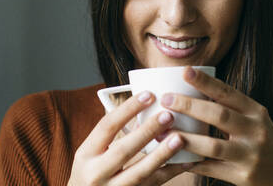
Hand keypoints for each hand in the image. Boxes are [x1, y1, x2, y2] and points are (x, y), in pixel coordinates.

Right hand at [68, 91, 190, 185]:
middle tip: (168, 115)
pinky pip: (153, 185)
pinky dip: (171, 172)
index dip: (128, 109)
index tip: (148, 95)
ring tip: (180, 138)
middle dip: (147, 132)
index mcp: (85, 155)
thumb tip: (148, 109)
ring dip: (162, 155)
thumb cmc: (94, 172)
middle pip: (123, 150)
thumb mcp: (94, 154)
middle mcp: (95, 174)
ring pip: (140, 173)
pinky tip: (186, 162)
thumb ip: (115, 136)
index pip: (107, 126)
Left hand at [160, 67, 272, 185]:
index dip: (206, 82)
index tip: (185, 71)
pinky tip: (174, 158)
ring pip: (213, 145)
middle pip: (219, 114)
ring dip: (186, 139)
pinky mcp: (243, 176)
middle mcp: (256, 131)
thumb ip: (231, 108)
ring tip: (162, 133)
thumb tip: (193, 90)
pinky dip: (191, 163)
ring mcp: (250, 155)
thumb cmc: (260, 143)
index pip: (228, 93)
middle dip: (190, 106)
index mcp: (256, 112)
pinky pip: (211, 169)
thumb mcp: (254, 121)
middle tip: (166, 99)